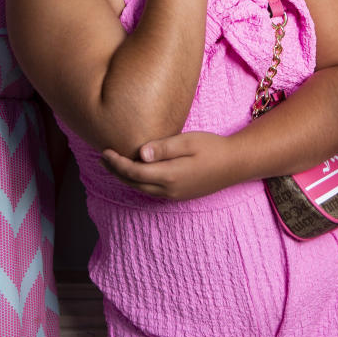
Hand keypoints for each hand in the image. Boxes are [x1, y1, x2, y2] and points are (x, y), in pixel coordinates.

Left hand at [100, 131, 245, 199]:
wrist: (234, 164)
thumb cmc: (212, 148)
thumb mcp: (188, 141)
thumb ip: (164, 148)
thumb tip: (140, 154)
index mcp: (170, 175)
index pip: (134, 172)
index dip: (117, 163)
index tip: (105, 151)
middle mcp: (170, 189)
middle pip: (134, 183)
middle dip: (116, 171)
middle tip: (102, 158)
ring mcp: (175, 195)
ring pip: (142, 189)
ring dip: (125, 178)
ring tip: (113, 165)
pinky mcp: (179, 195)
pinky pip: (152, 191)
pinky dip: (138, 182)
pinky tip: (135, 172)